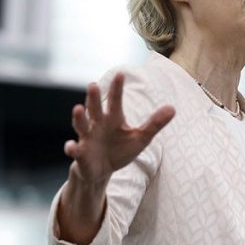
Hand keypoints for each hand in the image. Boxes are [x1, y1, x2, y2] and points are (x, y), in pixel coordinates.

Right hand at [64, 72, 175, 188]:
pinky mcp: (80, 154)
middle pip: (95, 109)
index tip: (121, 73)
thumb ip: (154, 124)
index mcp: (113, 118)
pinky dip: (72, 148)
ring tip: (78, 109)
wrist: (102, 170)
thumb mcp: (140, 138)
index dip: (117, 88)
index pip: (115, 100)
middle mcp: (97, 124)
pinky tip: (72, 147)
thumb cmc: (120, 150)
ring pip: (81, 125)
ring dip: (79, 118)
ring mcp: (87, 138)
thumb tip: (173, 108)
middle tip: (93, 85)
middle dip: (93, 98)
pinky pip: (74, 150)